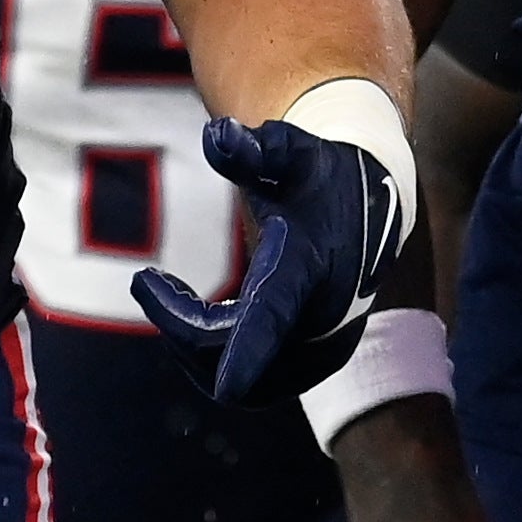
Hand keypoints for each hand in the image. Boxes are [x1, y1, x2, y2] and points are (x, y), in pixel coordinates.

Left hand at [138, 117, 402, 403]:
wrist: (374, 214)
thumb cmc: (321, 178)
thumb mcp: (294, 155)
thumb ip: (258, 149)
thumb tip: (217, 135)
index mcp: (309, 267)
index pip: (275, 312)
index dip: (251, 349)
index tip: (228, 386)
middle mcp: (319, 320)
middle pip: (226, 350)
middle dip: (177, 323)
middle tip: (148, 281)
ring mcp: (318, 353)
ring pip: (233, 380)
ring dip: (191, 343)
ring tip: (170, 296)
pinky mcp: (310, 369)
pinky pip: (248, 387)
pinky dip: (213, 357)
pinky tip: (203, 319)